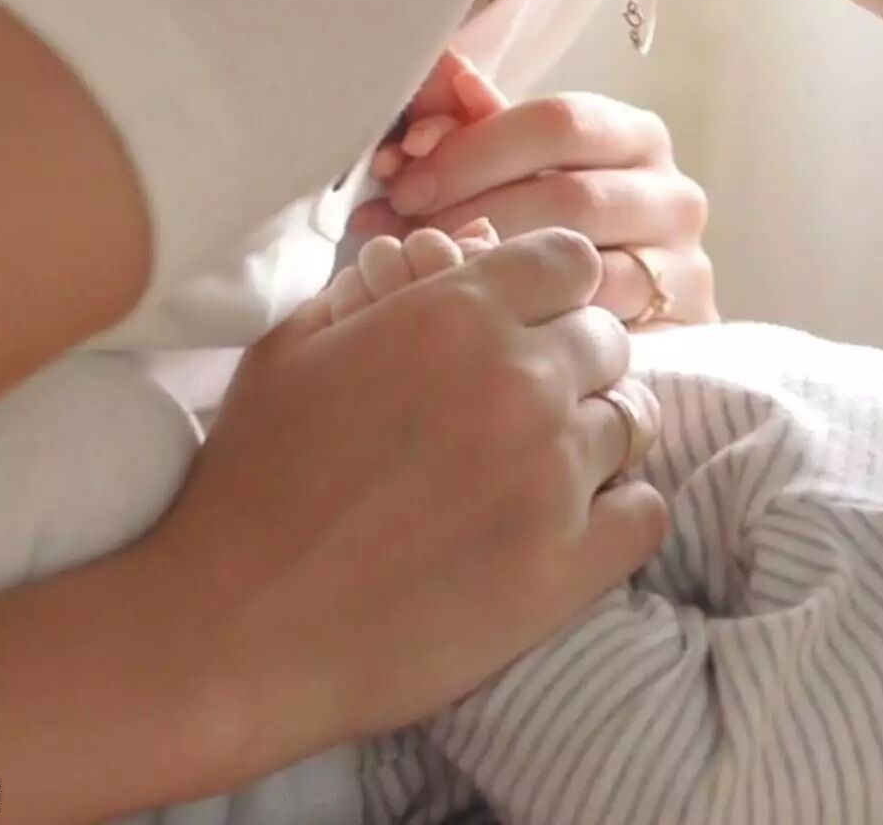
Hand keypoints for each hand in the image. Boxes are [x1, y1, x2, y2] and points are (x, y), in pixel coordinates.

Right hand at [131, 227, 667, 765]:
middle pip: (607, 341)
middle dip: (571, 362)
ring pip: (633, 420)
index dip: (550, 290)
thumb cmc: (251, 484)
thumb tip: (438, 255)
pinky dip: (620, 509)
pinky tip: (571, 520)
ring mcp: (553, 476)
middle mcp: (520, 382)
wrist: (235, 627)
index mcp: (455, 316)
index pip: (569, 261)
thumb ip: (376, 288)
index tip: (525, 324)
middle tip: (521, 406)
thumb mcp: (292, 350)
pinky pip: (647, 510)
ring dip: (595, 435)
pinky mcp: (568, 566)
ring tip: (539, 468)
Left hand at [349, 53, 716, 327]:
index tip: (405, 183)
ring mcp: (682, 262)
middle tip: (406, 235)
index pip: (559, 122)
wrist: (627, 318)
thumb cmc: (559, 233)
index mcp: (636, 135)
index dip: (474, 150)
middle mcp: (673, 193)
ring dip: (494, 268)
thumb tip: (444, 67)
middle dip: (474, 214)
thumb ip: (480, 122)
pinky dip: (529, 315)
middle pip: (569, 195)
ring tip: (430, 273)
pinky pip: (595, 320)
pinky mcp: (678, 323)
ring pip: (582, 261)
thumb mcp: (519, 171)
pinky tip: (480, 317)